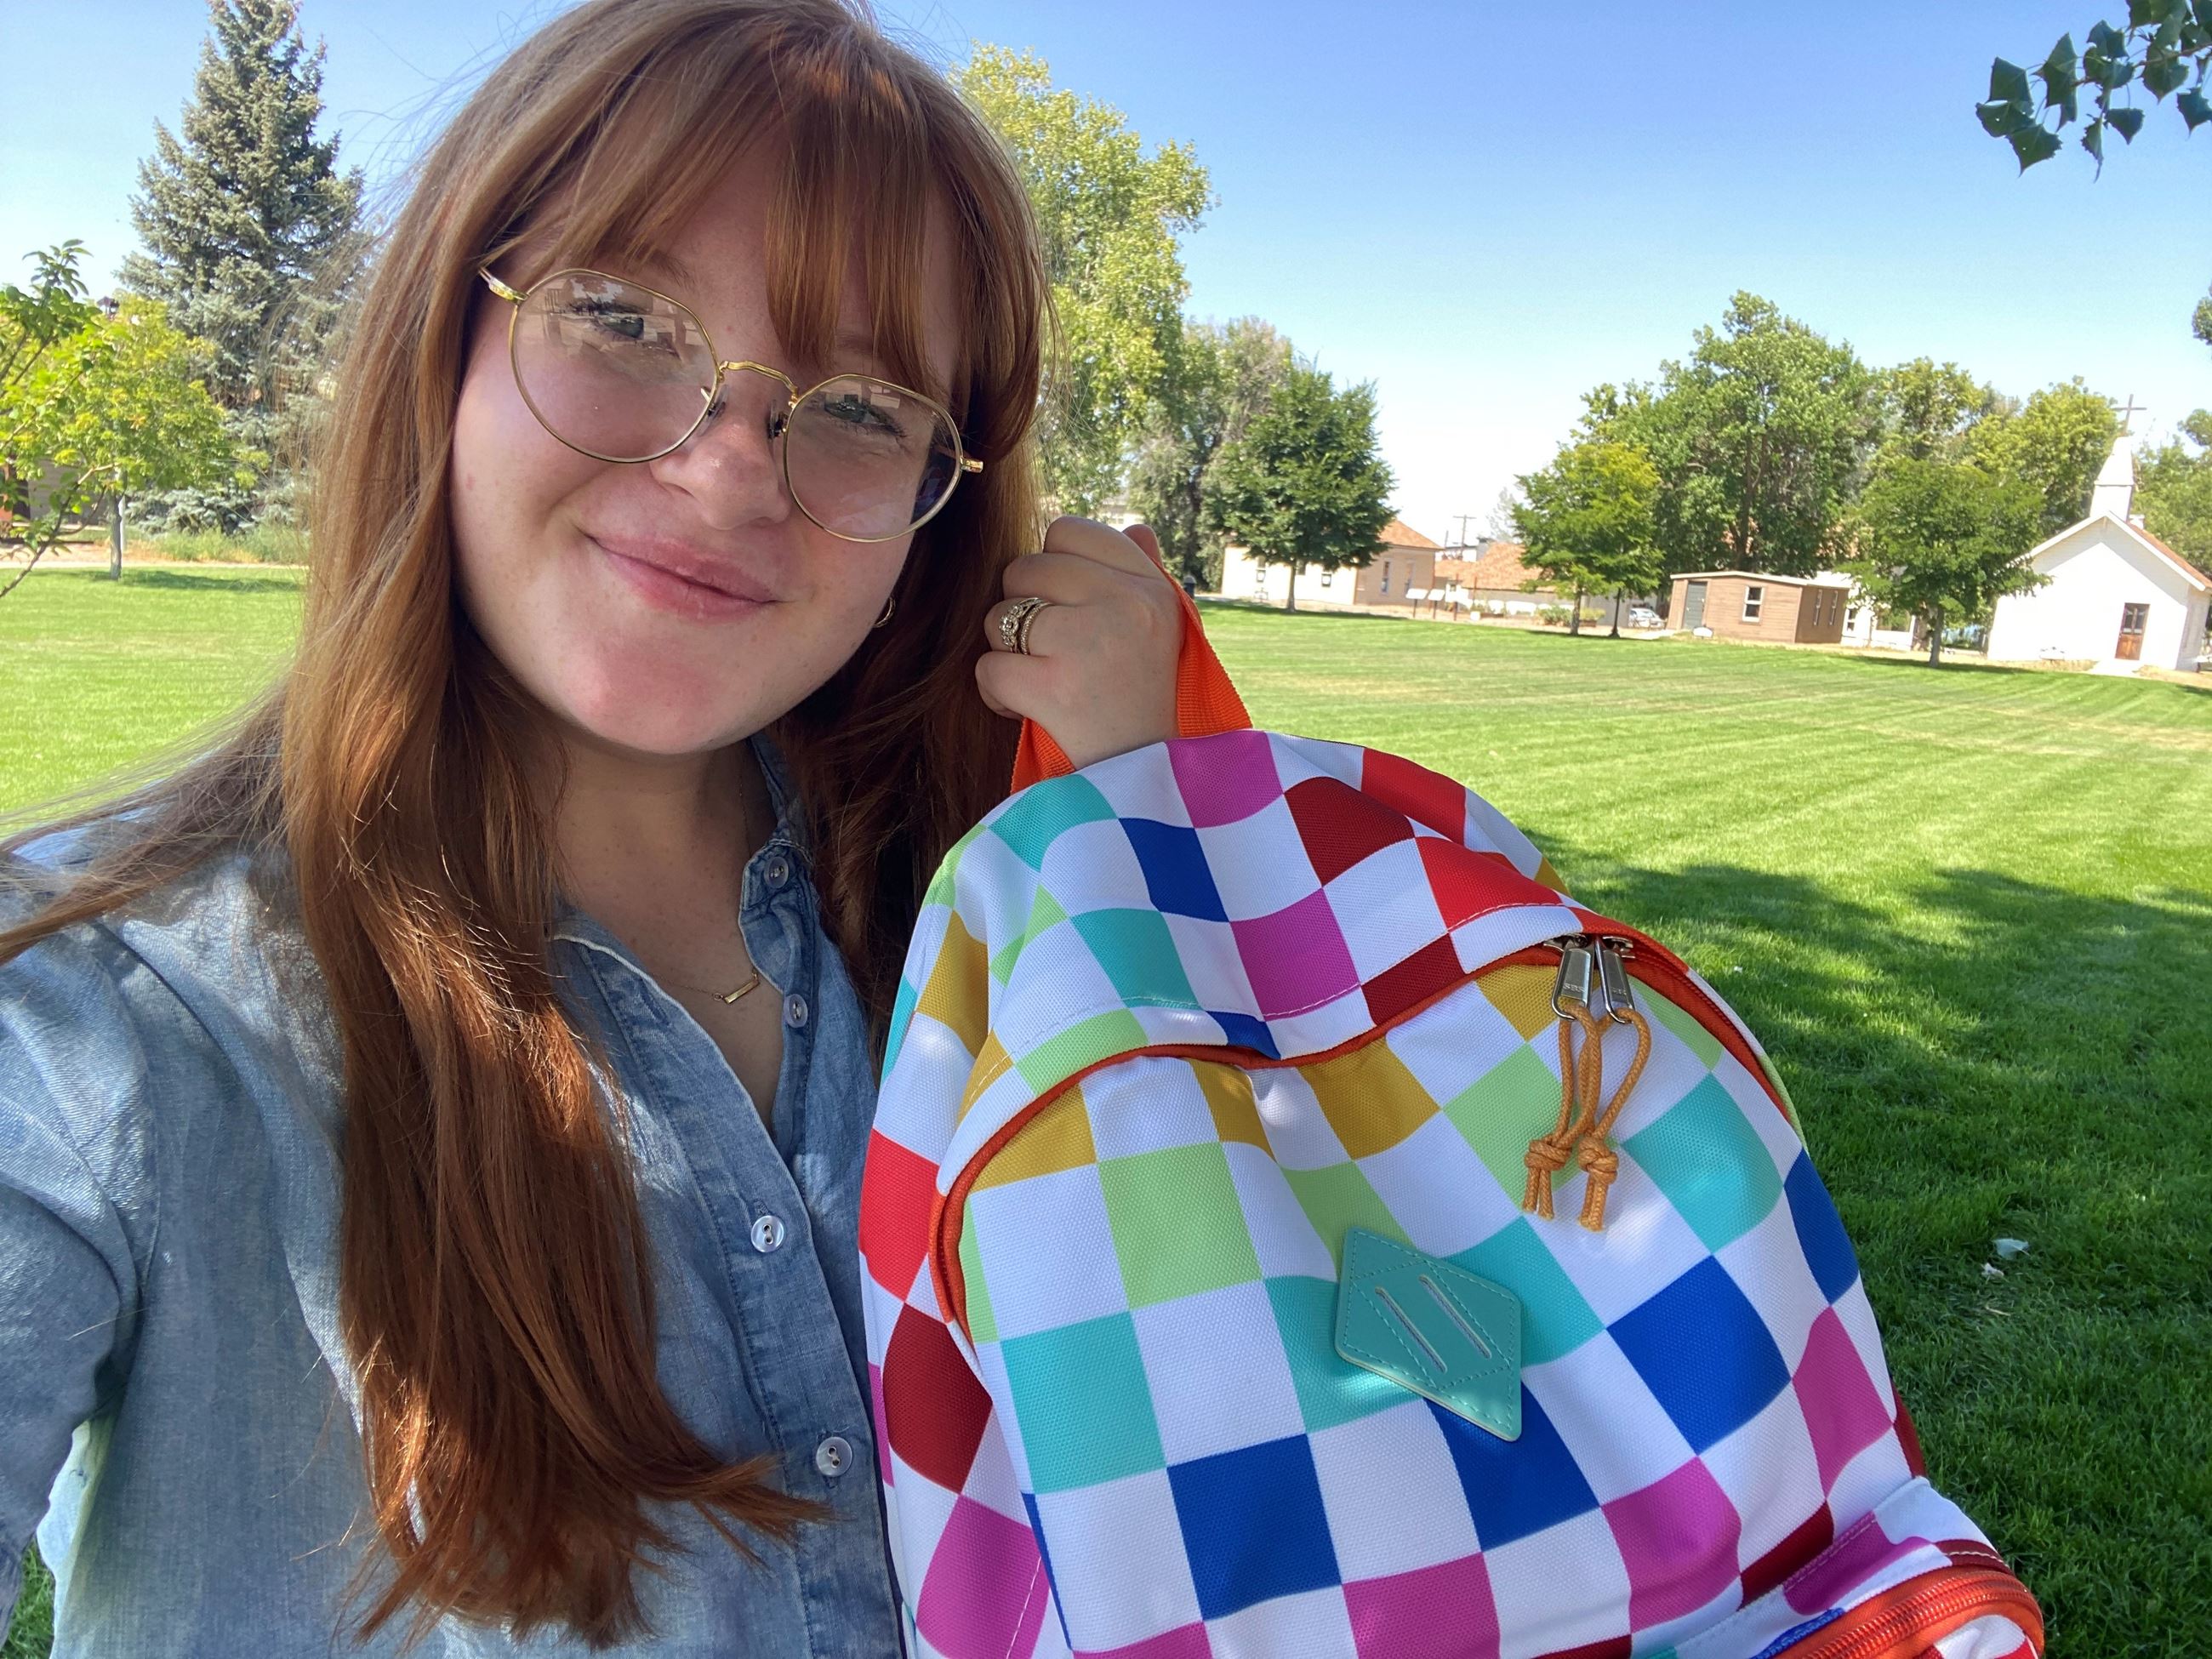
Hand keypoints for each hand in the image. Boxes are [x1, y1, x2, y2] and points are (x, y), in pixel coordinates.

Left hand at [976, 516, 1182, 770]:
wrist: (1145, 778)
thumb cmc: (1144, 700)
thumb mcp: (1162, 631)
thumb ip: (1144, 575)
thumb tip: (1137, 529)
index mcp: (1150, 587)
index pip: (1068, 532)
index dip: (1053, 567)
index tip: (1070, 608)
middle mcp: (1125, 605)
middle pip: (1023, 569)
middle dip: (1022, 611)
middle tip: (1051, 652)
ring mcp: (1089, 643)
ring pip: (1000, 616)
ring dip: (1007, 652)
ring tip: (1042, 680)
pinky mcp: (1054, 688)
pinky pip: (989, 667)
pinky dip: (997, 693)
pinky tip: (1026, 708)